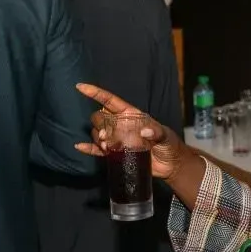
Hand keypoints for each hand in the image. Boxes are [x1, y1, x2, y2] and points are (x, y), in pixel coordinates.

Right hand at [76, 83, 191, 178]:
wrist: (170, 164)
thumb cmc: (169, 144)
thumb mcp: (166, 135)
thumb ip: (157, 132)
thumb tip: (144, 132)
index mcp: (130, 115)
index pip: (110, 101)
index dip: (96, 93)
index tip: (81, 87)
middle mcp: (121, 125)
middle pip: (100, 118)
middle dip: (99, 124)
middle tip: (107, 136)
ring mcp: (117, 139)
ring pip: (98, 133)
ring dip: (98, 138)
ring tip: (108, 147)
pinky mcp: (115, 154)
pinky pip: (97, 150)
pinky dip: (88, 148)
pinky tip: (80, 147)